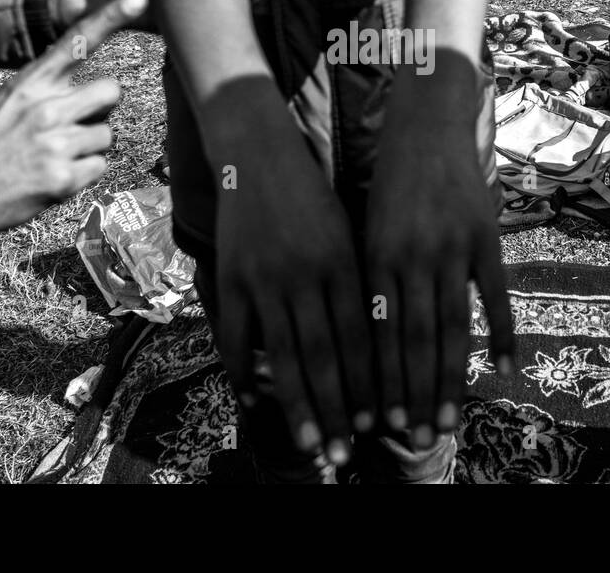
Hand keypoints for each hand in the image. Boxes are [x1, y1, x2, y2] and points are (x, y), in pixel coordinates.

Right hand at [0, 0, 146, 248]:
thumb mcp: (2, 105)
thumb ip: (42, 92)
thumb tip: (86, 93)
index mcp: (27, 84)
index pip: (75, 42)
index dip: (110, 17)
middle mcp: (45, 108)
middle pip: (111, 91)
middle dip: (102, 107)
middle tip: (76, 123)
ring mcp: (56, 144)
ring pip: (106, 134)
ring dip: (88, 146)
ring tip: (51, 156)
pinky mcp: (63, 179)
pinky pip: (99, 167)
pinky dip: (82, 175)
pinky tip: (51, 179)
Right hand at [210, 85, 375, 464]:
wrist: (259, 151)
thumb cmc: (314, 197)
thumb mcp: (348, 233)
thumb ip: (358, 285)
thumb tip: (373, 346)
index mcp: (344, 262)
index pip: (362, 337)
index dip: (369, 384)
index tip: (378, 426)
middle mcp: (307, 274)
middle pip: (326, 356)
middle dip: (337, 412)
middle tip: (344, 458)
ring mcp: (265, 277)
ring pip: (285, 355)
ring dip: (297, 407)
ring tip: (310, 446)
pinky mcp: (231, 276)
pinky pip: (237, 335)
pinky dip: (245, 371)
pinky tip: (255, 400)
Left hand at [363, 65, 514, 447]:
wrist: (426, 125)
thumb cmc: (388, 182)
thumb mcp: (367, 228)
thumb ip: (371, 281)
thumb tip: (365, 342)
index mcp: (376, 257)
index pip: (378, 334)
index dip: (380, 381)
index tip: (378, 422)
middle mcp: (412, 257)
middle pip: (414, 341)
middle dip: (414, 395)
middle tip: (414, 439)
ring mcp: (452, 248)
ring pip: (452, 327)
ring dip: (450, 380)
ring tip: (448, 421)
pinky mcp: (485, 238)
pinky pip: (495, 295)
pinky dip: (502, 333)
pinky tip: (505, 368)